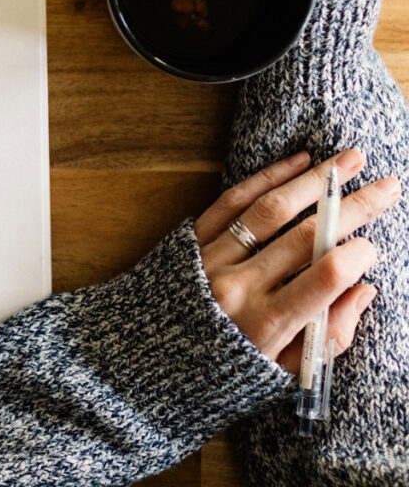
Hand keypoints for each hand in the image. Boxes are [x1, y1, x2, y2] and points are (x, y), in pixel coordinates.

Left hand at [194, 149, 398, 373]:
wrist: (146, 359)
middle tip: (388, 185)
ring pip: (269, 209)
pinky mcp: (191, 241)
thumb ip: (328, 335)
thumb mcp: (282, 370)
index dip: (356, 255)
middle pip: (305, 237)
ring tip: (348, 160)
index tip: (372, 246)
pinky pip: (232, 201)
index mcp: (264, 327)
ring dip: (315, 180)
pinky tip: (298, 162)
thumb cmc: (224, 370)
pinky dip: (267, 178)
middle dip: (353, 208)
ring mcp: (210, 260)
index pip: (322, 278)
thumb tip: (363, 287)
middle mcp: (236, 289)